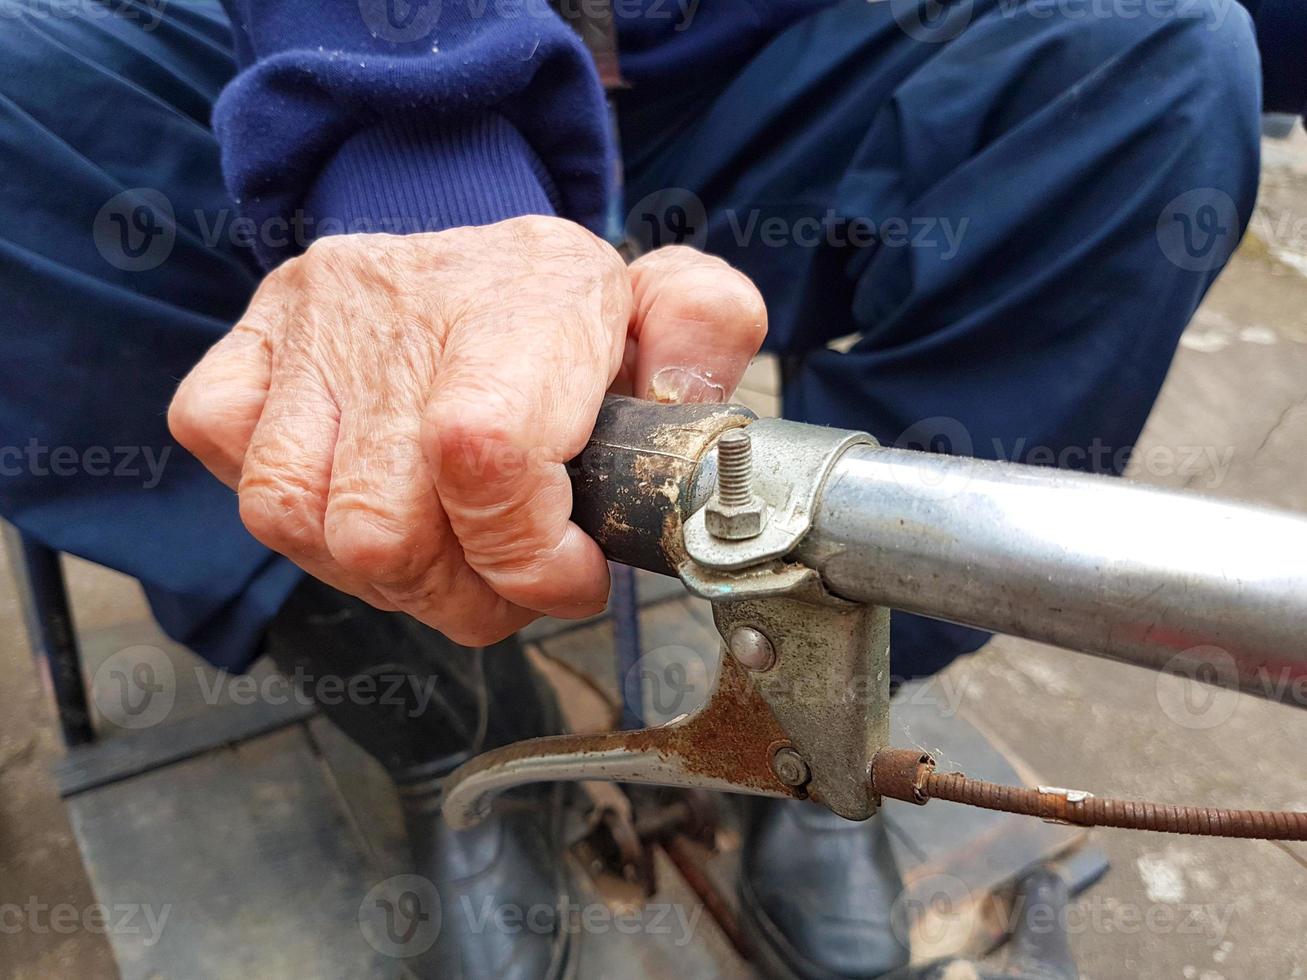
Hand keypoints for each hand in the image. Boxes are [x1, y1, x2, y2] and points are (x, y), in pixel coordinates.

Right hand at [169, 217, 766, 643]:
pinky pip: (227, 463)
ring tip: (441, 549)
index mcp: (519, 299)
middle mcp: (394, 306)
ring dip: (378, 575)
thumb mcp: (670, 306)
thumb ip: (707, 337)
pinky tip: (361, 499)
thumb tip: (680, 413)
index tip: (573, 573)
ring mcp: (305, 331)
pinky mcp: (243, 354)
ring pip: (295, 522)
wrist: (466, 234)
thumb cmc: (566, 306)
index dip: (526, 555)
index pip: (482, 452)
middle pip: (383, 530)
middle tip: (509, 575)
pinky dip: (294, 515)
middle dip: (462, 594)